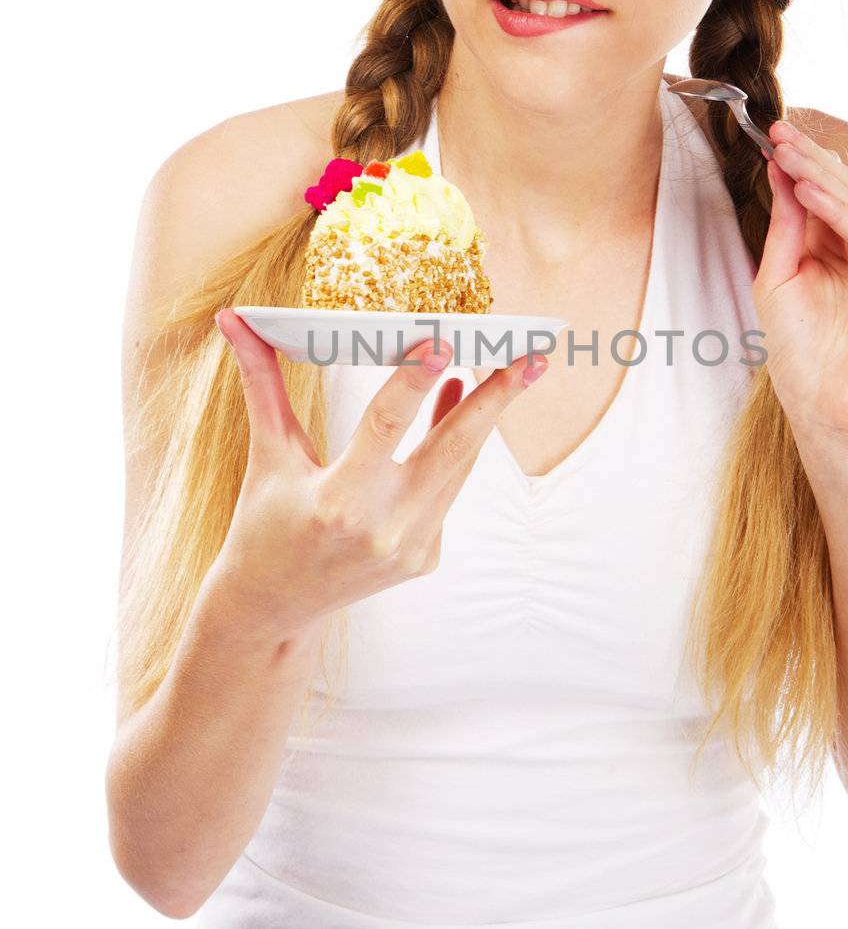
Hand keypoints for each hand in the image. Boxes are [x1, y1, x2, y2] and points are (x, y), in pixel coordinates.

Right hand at [209, 310, 548, 640]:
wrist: (274, 608)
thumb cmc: (262, 526)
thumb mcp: (268, 457)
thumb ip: (261, 386)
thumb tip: (235, 320)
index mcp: (339, 502)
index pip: (386, 427)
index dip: (414, 382)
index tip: (443, 340)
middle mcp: (384, 528)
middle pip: (453, 450)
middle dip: (497, 400)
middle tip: (532, 357)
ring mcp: (411, 548)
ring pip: (459, 467)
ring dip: (482, 416)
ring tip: (510, 367)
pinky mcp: (426, 557)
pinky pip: (449, 490)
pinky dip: (456, 450)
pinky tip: (458, 407)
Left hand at [751, 120, 847, 441]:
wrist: (823, 408)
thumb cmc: (798, 354)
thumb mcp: (778, 278)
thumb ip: (786, 227)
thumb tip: (781, 171)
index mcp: (838, 250)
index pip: (822, 196)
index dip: (798, 165)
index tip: (771, 136)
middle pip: (841, 194)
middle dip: (808, 162)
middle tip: (780, 132)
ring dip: (821, 178)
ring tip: (789, 153)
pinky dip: (841, 214)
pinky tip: (813, 193)